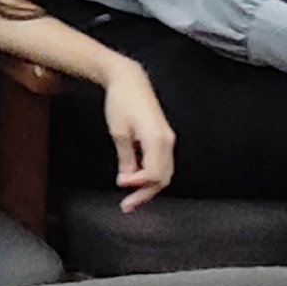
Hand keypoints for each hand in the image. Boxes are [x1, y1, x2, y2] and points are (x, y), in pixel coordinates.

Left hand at [101, 66, 174, 209]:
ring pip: (164, 173)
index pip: (153, 174)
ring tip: (132, 199)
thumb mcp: (119, 132)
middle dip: (145, 194)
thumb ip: (126, 158)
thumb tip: (127, 179)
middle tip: (127, 205)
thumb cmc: (121, 101)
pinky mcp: (163, 137)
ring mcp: (167, 139)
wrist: (129, 80)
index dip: (138, 185)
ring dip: (149, 188)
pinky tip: (137, 181)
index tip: (121, 185)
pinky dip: (151, 176)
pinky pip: (162, 163)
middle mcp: (167, 140)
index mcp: (157, 138)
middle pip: (162, 178)